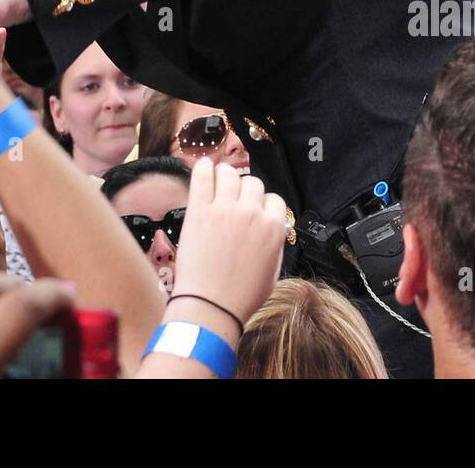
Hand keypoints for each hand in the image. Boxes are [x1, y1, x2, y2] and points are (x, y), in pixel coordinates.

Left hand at [168, 157, 286, 333]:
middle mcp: (251, 212)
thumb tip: (272, 227)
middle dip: (245, 191)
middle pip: (252, 182)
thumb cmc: (241, 296)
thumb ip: (274, 242)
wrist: (210, 306)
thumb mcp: (273, 271)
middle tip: (234, 202)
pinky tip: (204, 168)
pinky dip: (204, 168)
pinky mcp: (199, 209)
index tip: (254, 211)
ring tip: (218, 185)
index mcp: (273, 228)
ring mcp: (224, 209)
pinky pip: (203, 175)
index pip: (274, 198)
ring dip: (226, 176)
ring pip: (230, 172)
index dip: (263, 205)